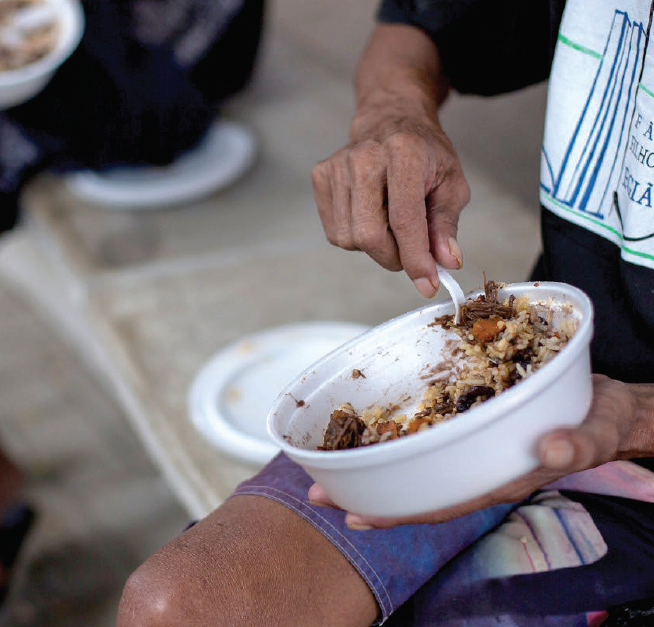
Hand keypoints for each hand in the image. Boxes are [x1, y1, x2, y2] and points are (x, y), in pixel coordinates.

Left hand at [308, 374, 648, 528]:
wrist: (604, 403)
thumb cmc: (599, 421)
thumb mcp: (597, 430)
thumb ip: (578, 443)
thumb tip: (549, 451)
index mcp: (499, 476)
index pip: (440, 502)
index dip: (397, 512)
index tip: (354, 517)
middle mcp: (475, 465)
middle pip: (413, 485)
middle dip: (366, 490)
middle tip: (315, 488)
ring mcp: (468, 444)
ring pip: (413, 460)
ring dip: (370, 460)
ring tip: (326, 459)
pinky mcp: (468, 419)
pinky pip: (426, 430)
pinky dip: (395, 431)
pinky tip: (370, 426)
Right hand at [311, 108, 468, 296]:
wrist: (391, 119)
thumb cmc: (424, 153)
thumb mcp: (451, 183)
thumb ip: (446, 224)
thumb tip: (446, 261)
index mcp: (404, 152)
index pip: (405, 219)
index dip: (416, 258)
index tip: (427, 283)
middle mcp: (364, 156)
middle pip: (369, 235)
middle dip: (393, 258)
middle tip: (410, 254)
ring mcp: (337, 166)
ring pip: (349, 239)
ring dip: (375, 247)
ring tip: (391, 225)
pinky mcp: (320, 176)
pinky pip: (335, 232)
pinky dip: (356, 237)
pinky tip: (371, 216)